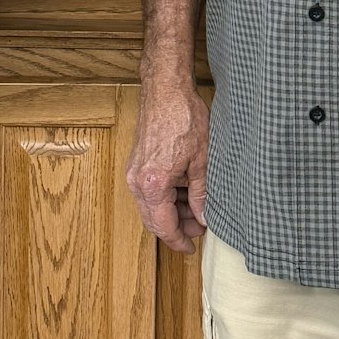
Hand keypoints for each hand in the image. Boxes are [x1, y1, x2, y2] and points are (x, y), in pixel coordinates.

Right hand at [126, 73, 208, 253]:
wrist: (166, 90)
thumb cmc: (184, 118)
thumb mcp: (202, 160)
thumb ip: (201, 194)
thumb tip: (204, 217)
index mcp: (153, 184)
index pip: (163, 226)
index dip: (179, 240)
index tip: (192, 248)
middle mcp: (138, 181)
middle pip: (154, 220)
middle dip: (177, 228)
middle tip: (200, 228)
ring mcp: (135, 172)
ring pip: (151, 206)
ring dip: (172, 212)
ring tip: (197, 209)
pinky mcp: (137, 163)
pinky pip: (149, 191)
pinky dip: (165, 197)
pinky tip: (185, 192)